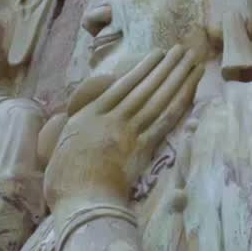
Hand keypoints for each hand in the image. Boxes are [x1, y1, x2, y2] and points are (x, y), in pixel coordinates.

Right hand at [44, 46, 202, 210]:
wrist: (81, 200)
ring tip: (189, 60)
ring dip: (176, 77)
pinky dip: (180, 102)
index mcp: (90, 114)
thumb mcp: (62, 146)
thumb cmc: (64, 181)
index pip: (122, 86)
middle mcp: (112, 117)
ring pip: (158, 99)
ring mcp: (130, 132)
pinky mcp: (144, 149)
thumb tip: (80, 123)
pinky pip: (165, 120)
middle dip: (165, 67)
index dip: (142, 69)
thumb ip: (76, 130)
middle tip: (182, 50)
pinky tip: (189, 89)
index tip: (157, 56)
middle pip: (145, 87)